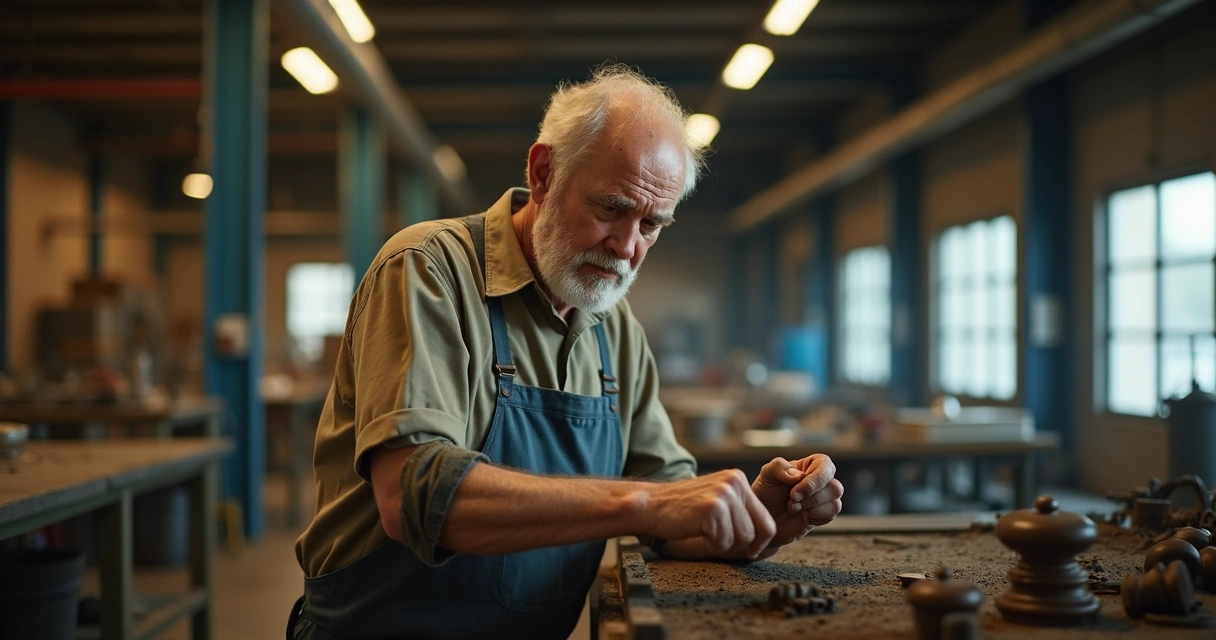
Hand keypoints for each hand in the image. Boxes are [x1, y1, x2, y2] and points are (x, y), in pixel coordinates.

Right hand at [642, 470, 776, 559]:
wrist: (650, 505)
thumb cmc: (683, 510)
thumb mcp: (717, 501)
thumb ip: (740, 511)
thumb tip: (767, 537)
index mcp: (738, 480)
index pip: (766, 519)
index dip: (760, 541)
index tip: (749, 550)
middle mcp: (734, 482)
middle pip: (758, 530)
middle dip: (741, 545)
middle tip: (721, 544)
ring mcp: (724, 494)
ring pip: (743, 538)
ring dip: (724, 545)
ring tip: (706, 534)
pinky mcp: (713, 508)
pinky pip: (724, 541)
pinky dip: (711, 545)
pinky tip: (698, 534)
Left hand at [752, 454, 842, 546]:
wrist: (763, 520)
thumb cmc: (765, 493)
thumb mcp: (766, 474)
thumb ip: (779, 467)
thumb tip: (799, 475)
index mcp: (808, 466)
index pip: (825, 464)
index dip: (815, 478)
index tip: (794, 489)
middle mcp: (819, 481)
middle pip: (835, 486)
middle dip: (811, 496)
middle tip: (791, 500)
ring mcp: (822, 499)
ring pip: (835, 502)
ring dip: (812, 506)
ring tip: (793, 508)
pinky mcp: (822, 516)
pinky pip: (831, 515)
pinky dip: (815, 516)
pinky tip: (801, 516)